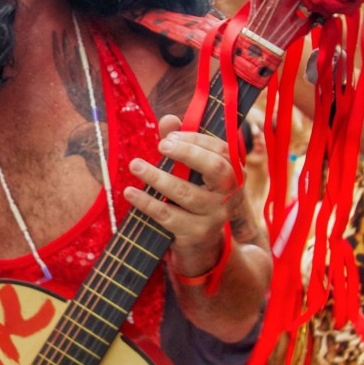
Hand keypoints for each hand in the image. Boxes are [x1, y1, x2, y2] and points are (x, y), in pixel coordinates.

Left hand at [127, 114, 239, 277]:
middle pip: (215, 168)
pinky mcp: (195, 233)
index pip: (220, 150)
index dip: (195, 140)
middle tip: (160, 145)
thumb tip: (169, 119)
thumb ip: (181, 143)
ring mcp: (214, 216)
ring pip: (185, 193)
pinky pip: (167, 215)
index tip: (169, 137)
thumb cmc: (195, 196)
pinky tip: (130, 193)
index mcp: (233, 173)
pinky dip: (146, 202)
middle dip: (187, 153)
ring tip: (135, 165)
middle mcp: (229, 194)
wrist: (202, 245)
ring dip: (157, 177)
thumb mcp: (191, 171)